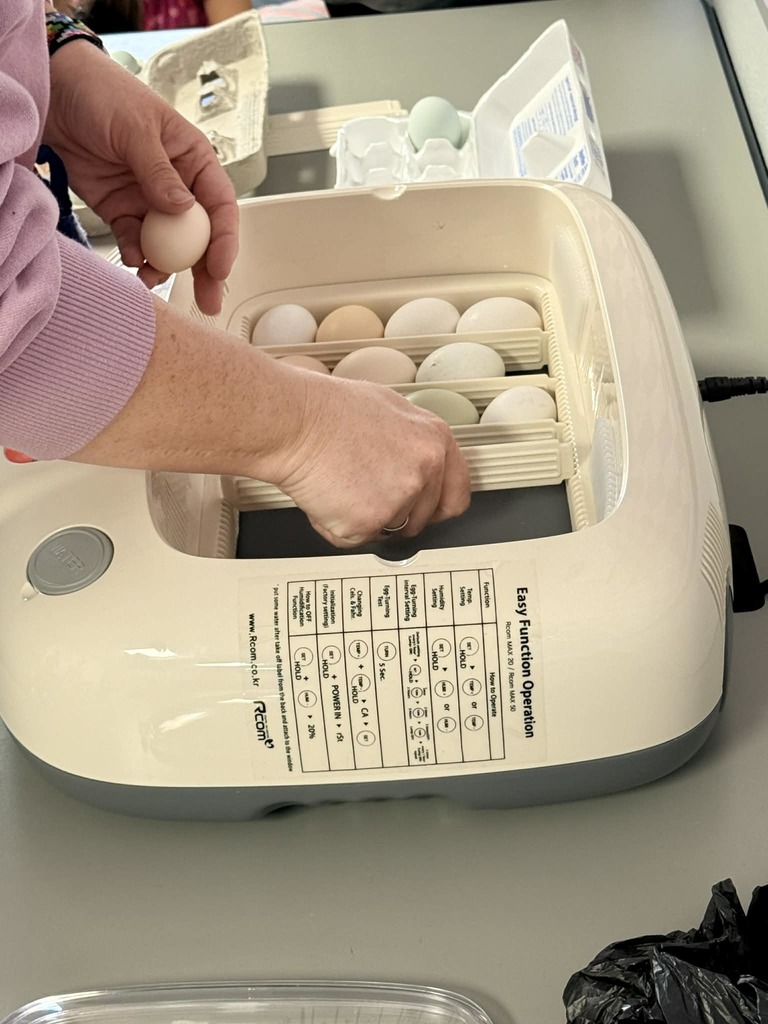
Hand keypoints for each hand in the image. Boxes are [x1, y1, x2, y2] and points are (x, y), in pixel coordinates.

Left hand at [43, 40, 237, 314]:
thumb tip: (182, 209)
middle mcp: (178, 185)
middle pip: (200, 235)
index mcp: (194, 160)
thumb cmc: (104, 93)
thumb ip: (160, 172)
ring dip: (165, 267)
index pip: (219, 206)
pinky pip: (135, 242)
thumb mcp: (137, 129)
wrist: (55, 92)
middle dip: (205, 270)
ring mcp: (149, 201)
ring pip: (168, 246)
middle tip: (208, 300)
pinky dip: (136, 256)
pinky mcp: (121, 211)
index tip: (218, 267)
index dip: (224, 240)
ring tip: (155, 280)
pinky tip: (133, 262)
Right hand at [262, 374, 470, 546]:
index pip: (458, 493)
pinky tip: (327, 494)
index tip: (427, 511)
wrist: (294, 422)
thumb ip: (413, 443)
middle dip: (396, 515)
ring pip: (387, 529)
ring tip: (342, 484)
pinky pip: (355, 539)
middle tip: (367, 495)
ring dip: (364, 518)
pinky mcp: (369, 521)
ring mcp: (400, 498)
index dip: (438, 507)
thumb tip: (416, 461)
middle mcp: (425, 470)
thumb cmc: (328, 410)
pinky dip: (336, 526)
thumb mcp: (389, 411)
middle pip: (422, 519)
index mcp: (435, 441)